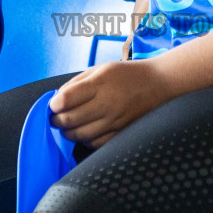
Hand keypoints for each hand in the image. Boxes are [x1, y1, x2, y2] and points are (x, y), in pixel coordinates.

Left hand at [49, 59, 175, 146]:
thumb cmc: (126, 74)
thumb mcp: (100, 69)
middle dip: (57, 120)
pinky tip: (85, 133)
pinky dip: (85, 141)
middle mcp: (106, 104)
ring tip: (68, 126)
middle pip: (70, 119)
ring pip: (80, 135)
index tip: (54, 104)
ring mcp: (114, 121)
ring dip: (68, 132)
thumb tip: (57, 99)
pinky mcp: (121, 132)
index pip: (66, 99)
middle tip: (56, 117)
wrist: (158, 84)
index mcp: (99, 84)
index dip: (54, 104)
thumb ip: (77, 83)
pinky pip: (96, 144)